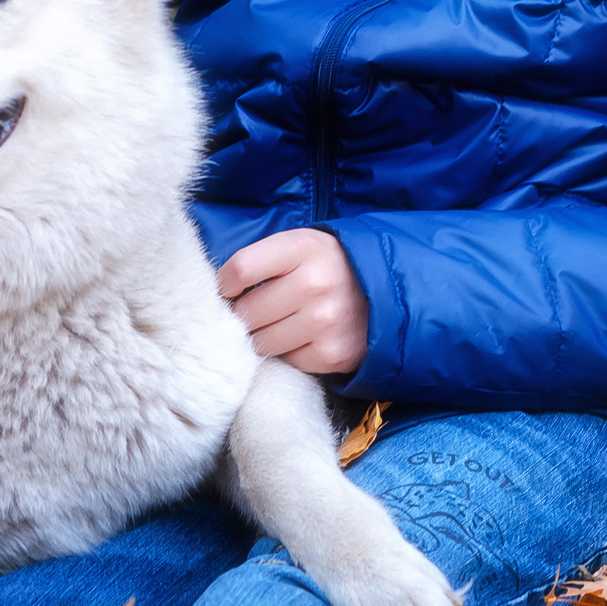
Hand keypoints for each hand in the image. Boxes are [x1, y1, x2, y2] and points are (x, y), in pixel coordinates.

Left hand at [215, 228, 365, 375]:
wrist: (387, 292)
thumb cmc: (329, 266)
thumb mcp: (301, 245)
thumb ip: (262, 259)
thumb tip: (219, 295)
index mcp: (303, 247)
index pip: (240, 269)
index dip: (225, 285)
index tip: (229, 291)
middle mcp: (314, 283)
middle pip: (246, 311)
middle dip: (243, 315)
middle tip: (257, 311)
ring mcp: (325, 321)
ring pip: (261, 342)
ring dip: (263, 337)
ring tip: (280, 324)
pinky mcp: (332, 354)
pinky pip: (286, 360)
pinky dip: (288, 352)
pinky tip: (303, 338)